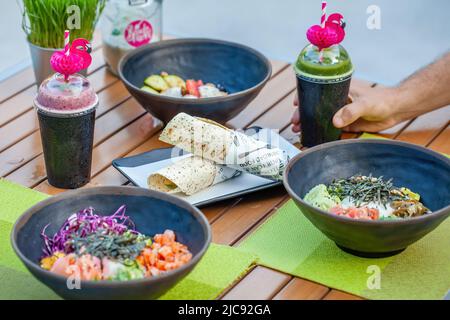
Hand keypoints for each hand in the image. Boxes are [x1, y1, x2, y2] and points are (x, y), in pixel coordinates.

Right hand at [292, 86, 407, 132]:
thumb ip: (351, 112)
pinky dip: (321, 132)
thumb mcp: (366, 104)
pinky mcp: (347, 124)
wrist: (397, 110)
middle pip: (316, 106)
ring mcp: (342, 112)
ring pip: (321, 118)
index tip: (296, 103)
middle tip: (295, 122)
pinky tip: (313, 137)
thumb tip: (335, 122)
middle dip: (304, 114)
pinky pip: (331, 128)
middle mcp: (338, 100)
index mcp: (340, 90)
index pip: (318, 90)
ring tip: (299, 130)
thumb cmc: (383, 100)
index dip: (305, 96)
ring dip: (310, 124)